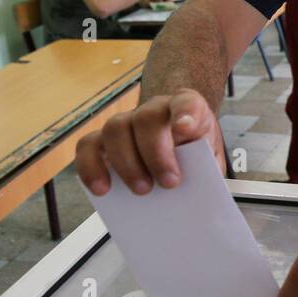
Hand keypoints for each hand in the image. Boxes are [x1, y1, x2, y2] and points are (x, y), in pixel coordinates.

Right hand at [75, 90, 224, 195]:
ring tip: (141, 190)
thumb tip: (199, 194)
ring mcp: (127, 121)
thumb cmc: (194, 154)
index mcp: (187, 108)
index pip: (186, 102)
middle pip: (147, 118)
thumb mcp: (210, 161)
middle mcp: (154, 109)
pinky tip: (102, 189)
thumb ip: (206, 170)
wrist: (178, 148)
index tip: (185, 129)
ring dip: (126, 162)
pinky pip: (88, 146)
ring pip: (115, 128)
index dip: (185, 113)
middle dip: (156, 152)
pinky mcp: (104, 139)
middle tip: (168, 182)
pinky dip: (91, 167)